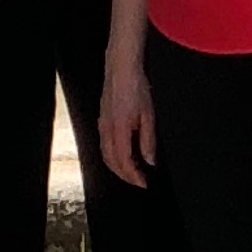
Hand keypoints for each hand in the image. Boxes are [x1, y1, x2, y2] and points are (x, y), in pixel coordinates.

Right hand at [96, 44, 157, 184]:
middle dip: (124, 175)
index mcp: (119, 130)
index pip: (124, 162)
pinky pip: (103, 145)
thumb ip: (148, 140)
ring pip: (105, 154)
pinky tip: (121, 155)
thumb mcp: (149, 115)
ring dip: (117, 167)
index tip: (144, 184)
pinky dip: (112, 156)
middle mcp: (106, 130)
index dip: (133, 176)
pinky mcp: (102, 120)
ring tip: (131, 173)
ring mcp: (102, 124)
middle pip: (111, 161)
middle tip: (138, 182)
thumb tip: (150, 160)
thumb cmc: (136, 88)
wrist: (120, 68)